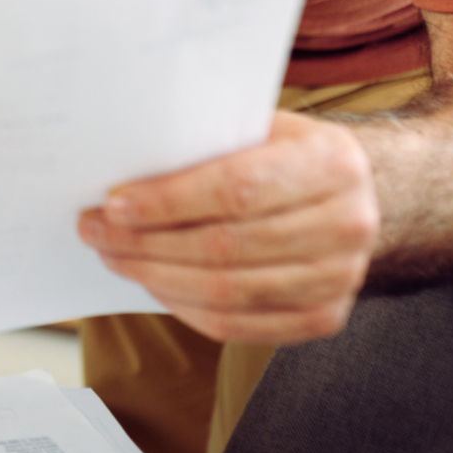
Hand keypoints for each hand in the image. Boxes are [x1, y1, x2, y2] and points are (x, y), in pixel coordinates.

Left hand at [77, 111, 379, 344]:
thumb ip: (209, 142)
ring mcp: (341, 277)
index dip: (168, 201)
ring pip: (227, 292)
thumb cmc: (288, 154)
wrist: (354, 195)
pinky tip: (154, 284)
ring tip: (116, 256)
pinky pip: (239, 325)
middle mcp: (348, 223)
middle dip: (147, 243)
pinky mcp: (325, 317)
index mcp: (333, 162)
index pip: (236, 188)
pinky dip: (185, 308)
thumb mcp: (262, 127)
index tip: (114, 204)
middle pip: (225, 246)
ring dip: (157, 277)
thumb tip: (124, 168)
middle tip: (97, 232)